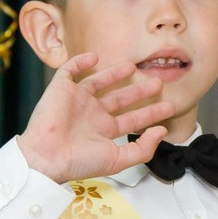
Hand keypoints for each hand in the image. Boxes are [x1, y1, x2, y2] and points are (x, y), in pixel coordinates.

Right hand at [16, 52, 175, 181]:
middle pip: (120, 99)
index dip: (151, 113)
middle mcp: (92, 114)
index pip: (133, 119)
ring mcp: (77, 100)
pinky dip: (81, 61)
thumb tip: (161, 131)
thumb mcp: (118, 160)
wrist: (47, 157)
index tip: (170, 107)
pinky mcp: (61, 89)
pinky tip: (95, 57)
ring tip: (132, 66)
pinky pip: (70, 70)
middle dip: (139, 92)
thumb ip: (143, 148)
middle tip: (158, 83)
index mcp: (105, 131)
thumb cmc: (80, 161)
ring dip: (115, 73)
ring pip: (99, 82)